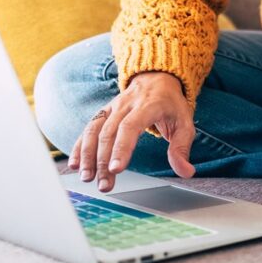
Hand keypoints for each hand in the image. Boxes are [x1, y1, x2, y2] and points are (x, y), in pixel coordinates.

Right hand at [68, 71, 195, 191]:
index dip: (122, 147)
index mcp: (148, 105)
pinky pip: (88, 128)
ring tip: (87, 177)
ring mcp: (112, 107)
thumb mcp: (184, 122)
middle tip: (104, 185)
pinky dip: (79, 146)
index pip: (131, 126)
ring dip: (88, 155)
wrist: (157, 77)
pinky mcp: (104, 111)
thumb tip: (186, 172)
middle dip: (104, 161)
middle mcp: (126, 104)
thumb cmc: (171, 104)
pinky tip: (75, 164)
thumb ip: (181, 148)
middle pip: (110, 132)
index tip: (116, 169)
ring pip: (95, 130)